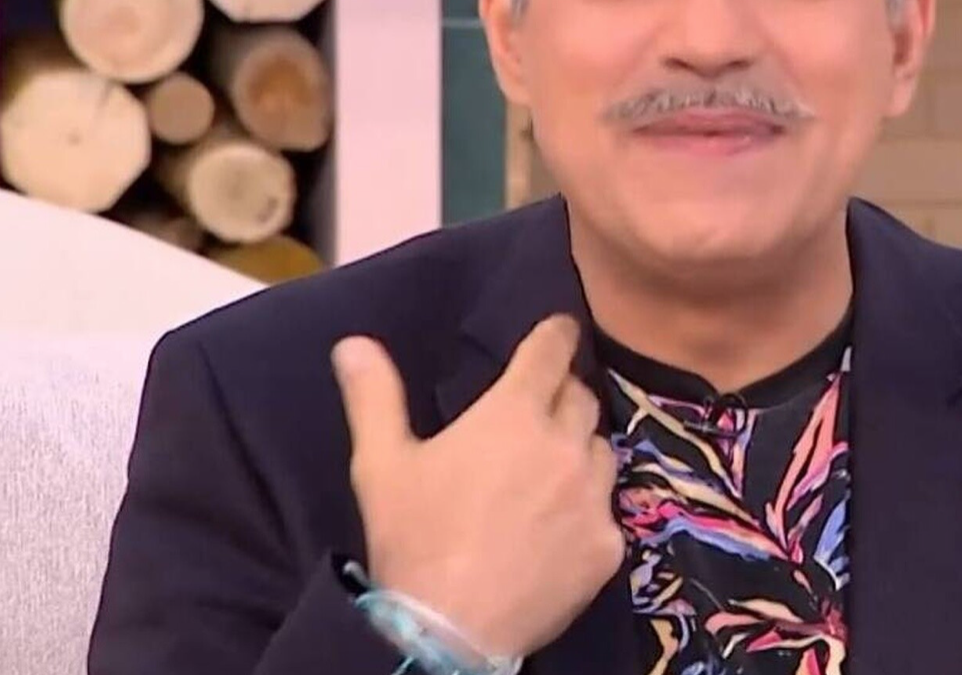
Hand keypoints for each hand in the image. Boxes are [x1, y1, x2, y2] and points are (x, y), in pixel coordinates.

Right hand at [332, 315, 623, 657]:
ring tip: (549, 473)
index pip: (551, 352)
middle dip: (563, 396)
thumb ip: (374, 397)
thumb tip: (354, 344)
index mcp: (513, 415)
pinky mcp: (607, 545)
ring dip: (579, 451)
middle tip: (538, 414)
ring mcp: (593, 497)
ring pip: (601, 452)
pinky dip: (587, 512)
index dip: (557, 334)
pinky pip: (607, 512)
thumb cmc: (413, 540)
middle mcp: (564, 445)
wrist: (448, 634)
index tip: (561, 328)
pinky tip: (557, 531)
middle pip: (581, 398)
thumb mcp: (380, 465)